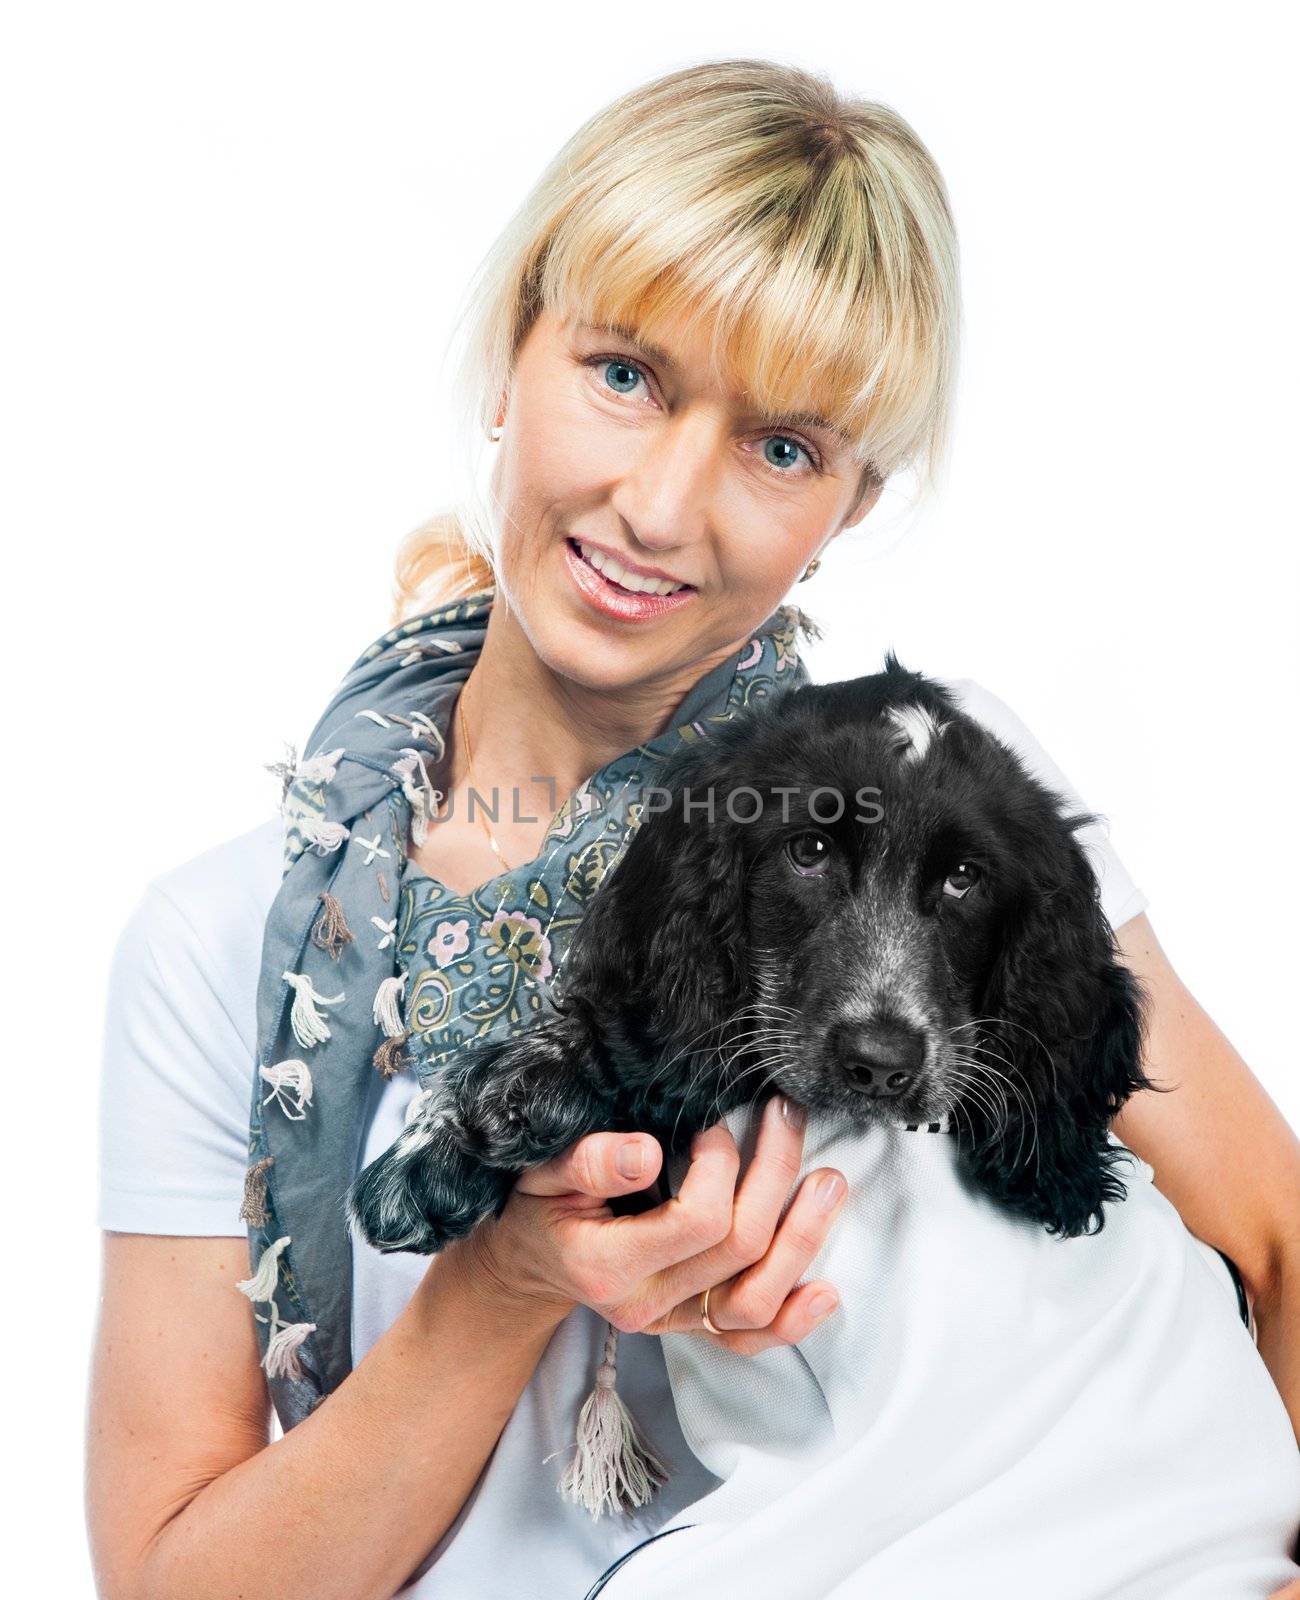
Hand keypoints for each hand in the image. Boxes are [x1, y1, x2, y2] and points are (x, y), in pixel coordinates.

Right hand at [458, 1094, 847, 1356]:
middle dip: (774, 1176)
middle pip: (739, 1249)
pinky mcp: (692, 1322)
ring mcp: (674, 1320)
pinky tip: (826, 1291)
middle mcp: (647, 1304)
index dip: (720, 1165)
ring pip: (756, 1299)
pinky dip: (793, 1320)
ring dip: (802, 1238)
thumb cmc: (537, 1204)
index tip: (711, 1120)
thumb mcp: (542, 1171)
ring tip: (828, 1182)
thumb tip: (646, 1150)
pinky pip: (749, 1337)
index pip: (696, 1221)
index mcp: (607, 1266)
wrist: (528, 1259)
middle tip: (787, 1115)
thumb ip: (589, 1161)